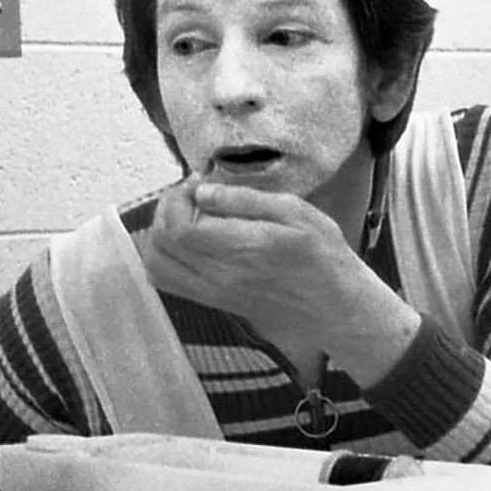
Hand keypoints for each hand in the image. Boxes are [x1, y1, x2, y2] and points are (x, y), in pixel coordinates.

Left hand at [140, 177, 419, 385]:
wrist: (334, 307)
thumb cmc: (322, 255)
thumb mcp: (295, 213)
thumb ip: (244, 200)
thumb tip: (202, 192)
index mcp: (242, 249)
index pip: (178, 228)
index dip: (177, 199)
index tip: (197, 182)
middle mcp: (218, 276)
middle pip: (160, 244)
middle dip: (166, 210)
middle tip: (191, 195)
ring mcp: (211, 293)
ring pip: (156, 265)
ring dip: (159, 234)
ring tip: (186, 215)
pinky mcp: (210, 301)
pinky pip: (166, 280)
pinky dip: (163, 256)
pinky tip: (186, 239)